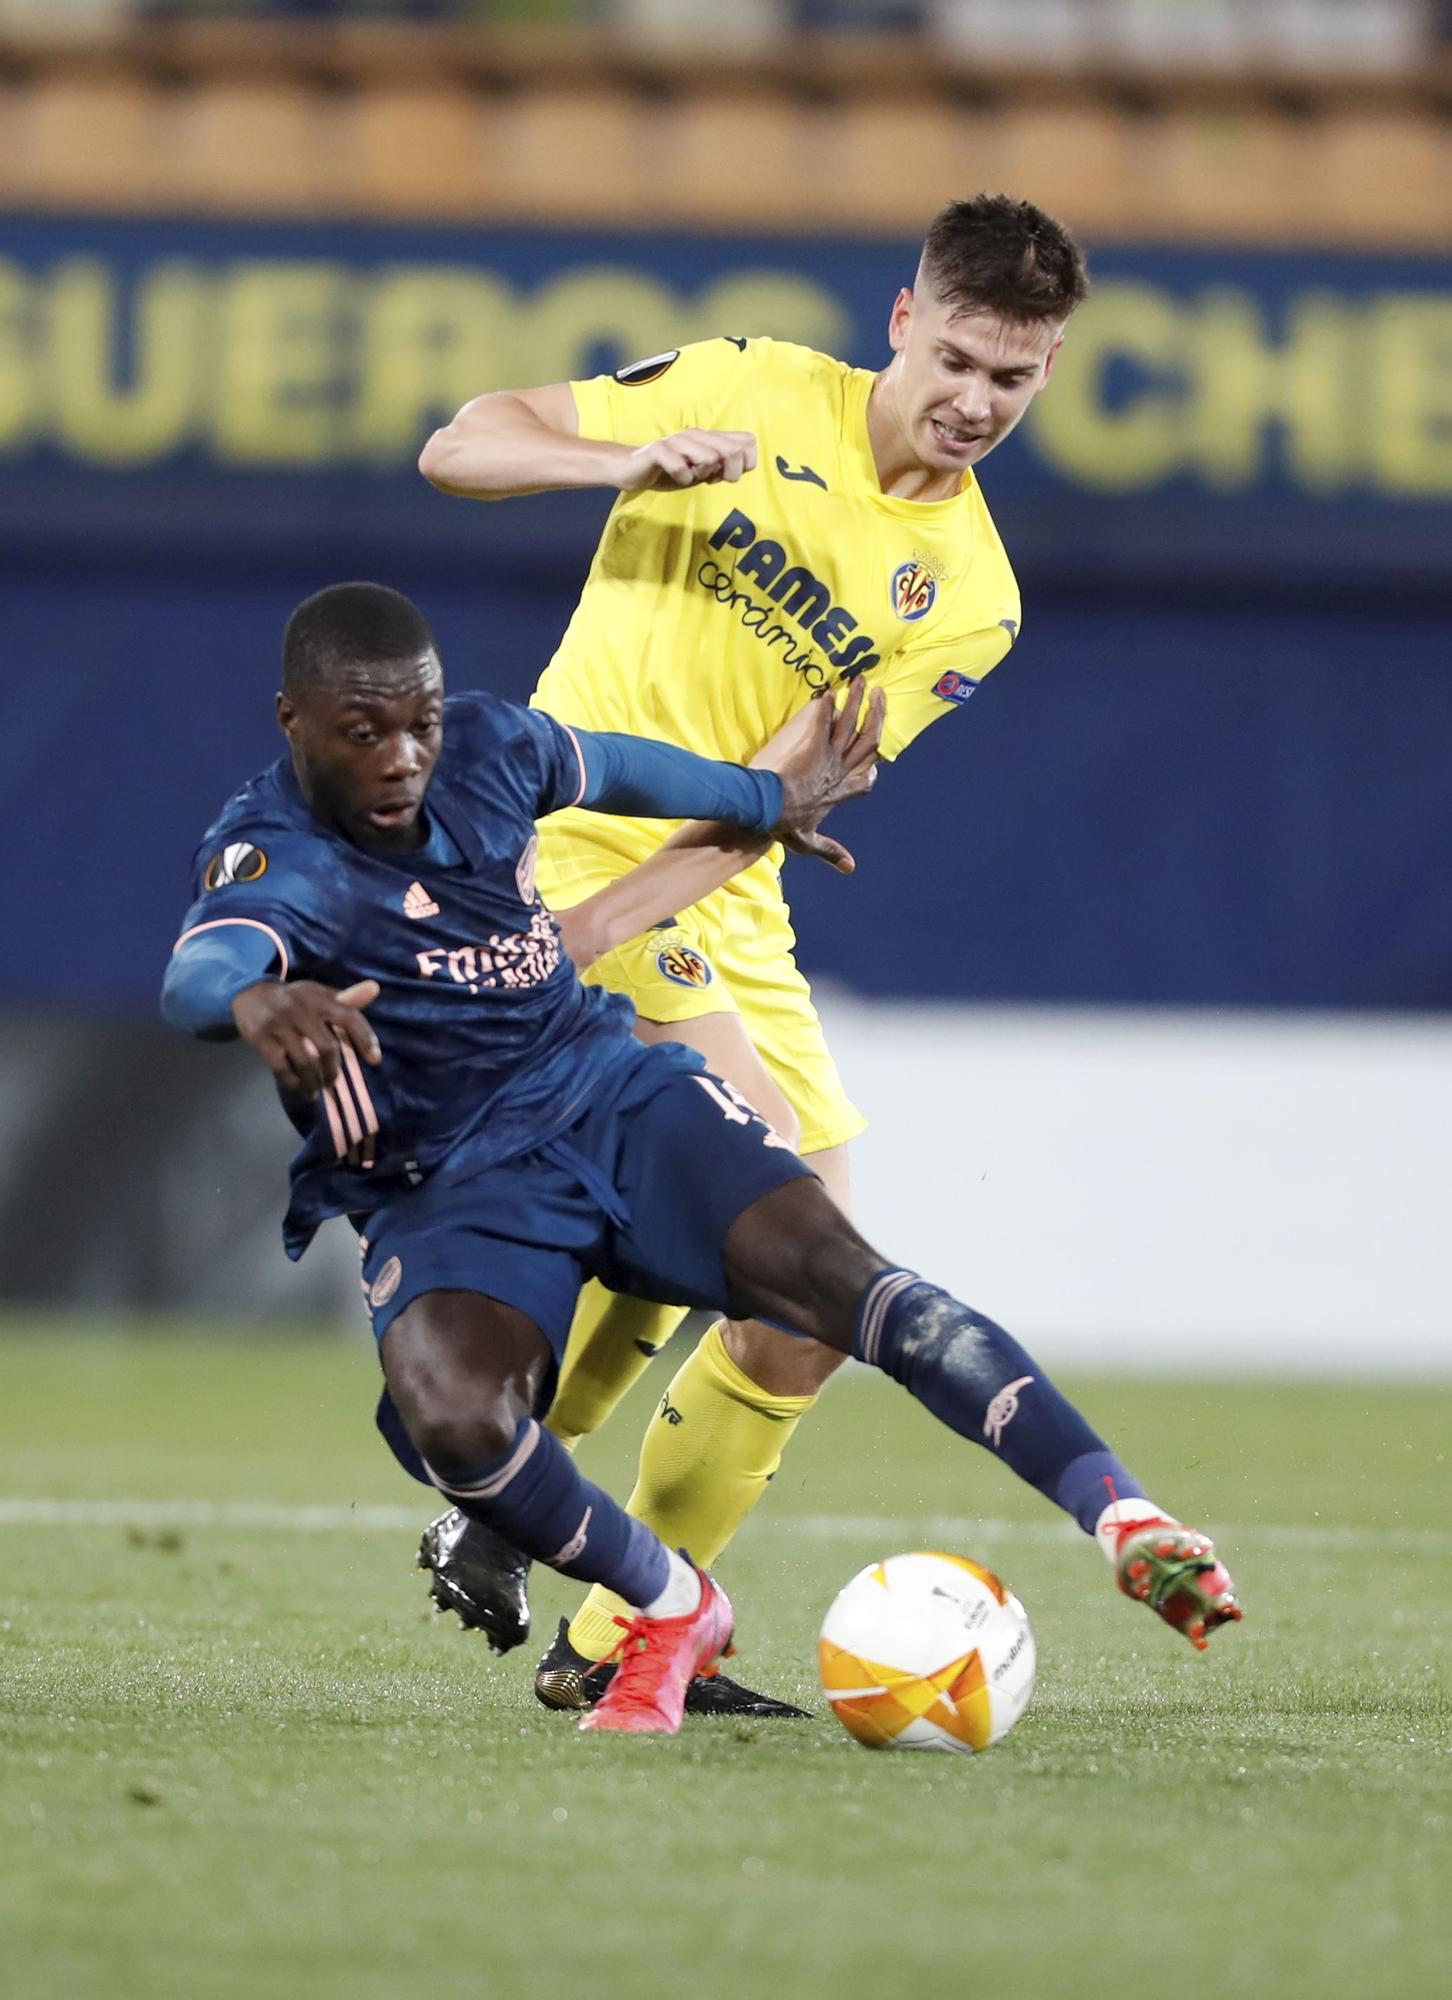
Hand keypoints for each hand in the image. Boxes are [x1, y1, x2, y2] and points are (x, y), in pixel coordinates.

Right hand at [231, 979, 381, 1164]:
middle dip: (333, 1070)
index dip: (365, 1038)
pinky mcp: (262, 1038)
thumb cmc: (294, 998)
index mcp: (319, 997)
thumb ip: (347, 998)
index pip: (349, 1016)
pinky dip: (292, 1080)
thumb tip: (375, 989)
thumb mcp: (318, 993)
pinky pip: (281, 1067)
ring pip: (305, 1061)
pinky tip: (297, 1084)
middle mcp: (300, 1009)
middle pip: (326, 1047)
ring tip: (316, 1089)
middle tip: (332, 1081)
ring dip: (313, 1081)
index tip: (375, 1059)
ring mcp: (280, 1025)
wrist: (249, 993)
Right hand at [617, 429, 757, 491]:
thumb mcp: (703, 472)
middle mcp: (697, 434)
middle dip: (730, 473)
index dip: (746, 464)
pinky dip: (682, 479)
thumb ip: (723, 467)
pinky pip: (681, 468)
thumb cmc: (671, 470)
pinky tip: (675, 478)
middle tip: (712, 481)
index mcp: (710, 437)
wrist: (633, 470)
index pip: (748, 441)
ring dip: (702, 476)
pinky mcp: (660, 450)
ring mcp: (678, 441)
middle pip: (733, 451)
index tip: (728, 475)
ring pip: (709, 458)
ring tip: (690, 476)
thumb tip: (742, 467)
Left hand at [757, 682, 884, 873]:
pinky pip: (823, 722)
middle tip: (881, 695)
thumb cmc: (782, 825)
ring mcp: (827, 759)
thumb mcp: (808, 842)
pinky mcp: (812, 748)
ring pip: (850, 726)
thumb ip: (829, 851)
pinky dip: (827, 706)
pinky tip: (828, 691)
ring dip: (857, 701)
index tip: (877, 757)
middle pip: (867, 742)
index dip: (872, 767)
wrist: (764, 811)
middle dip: (877, 716)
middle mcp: (838, 773)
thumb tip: (850, 868)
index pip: (864, 779)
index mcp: (838, 793)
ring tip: (862, 680)